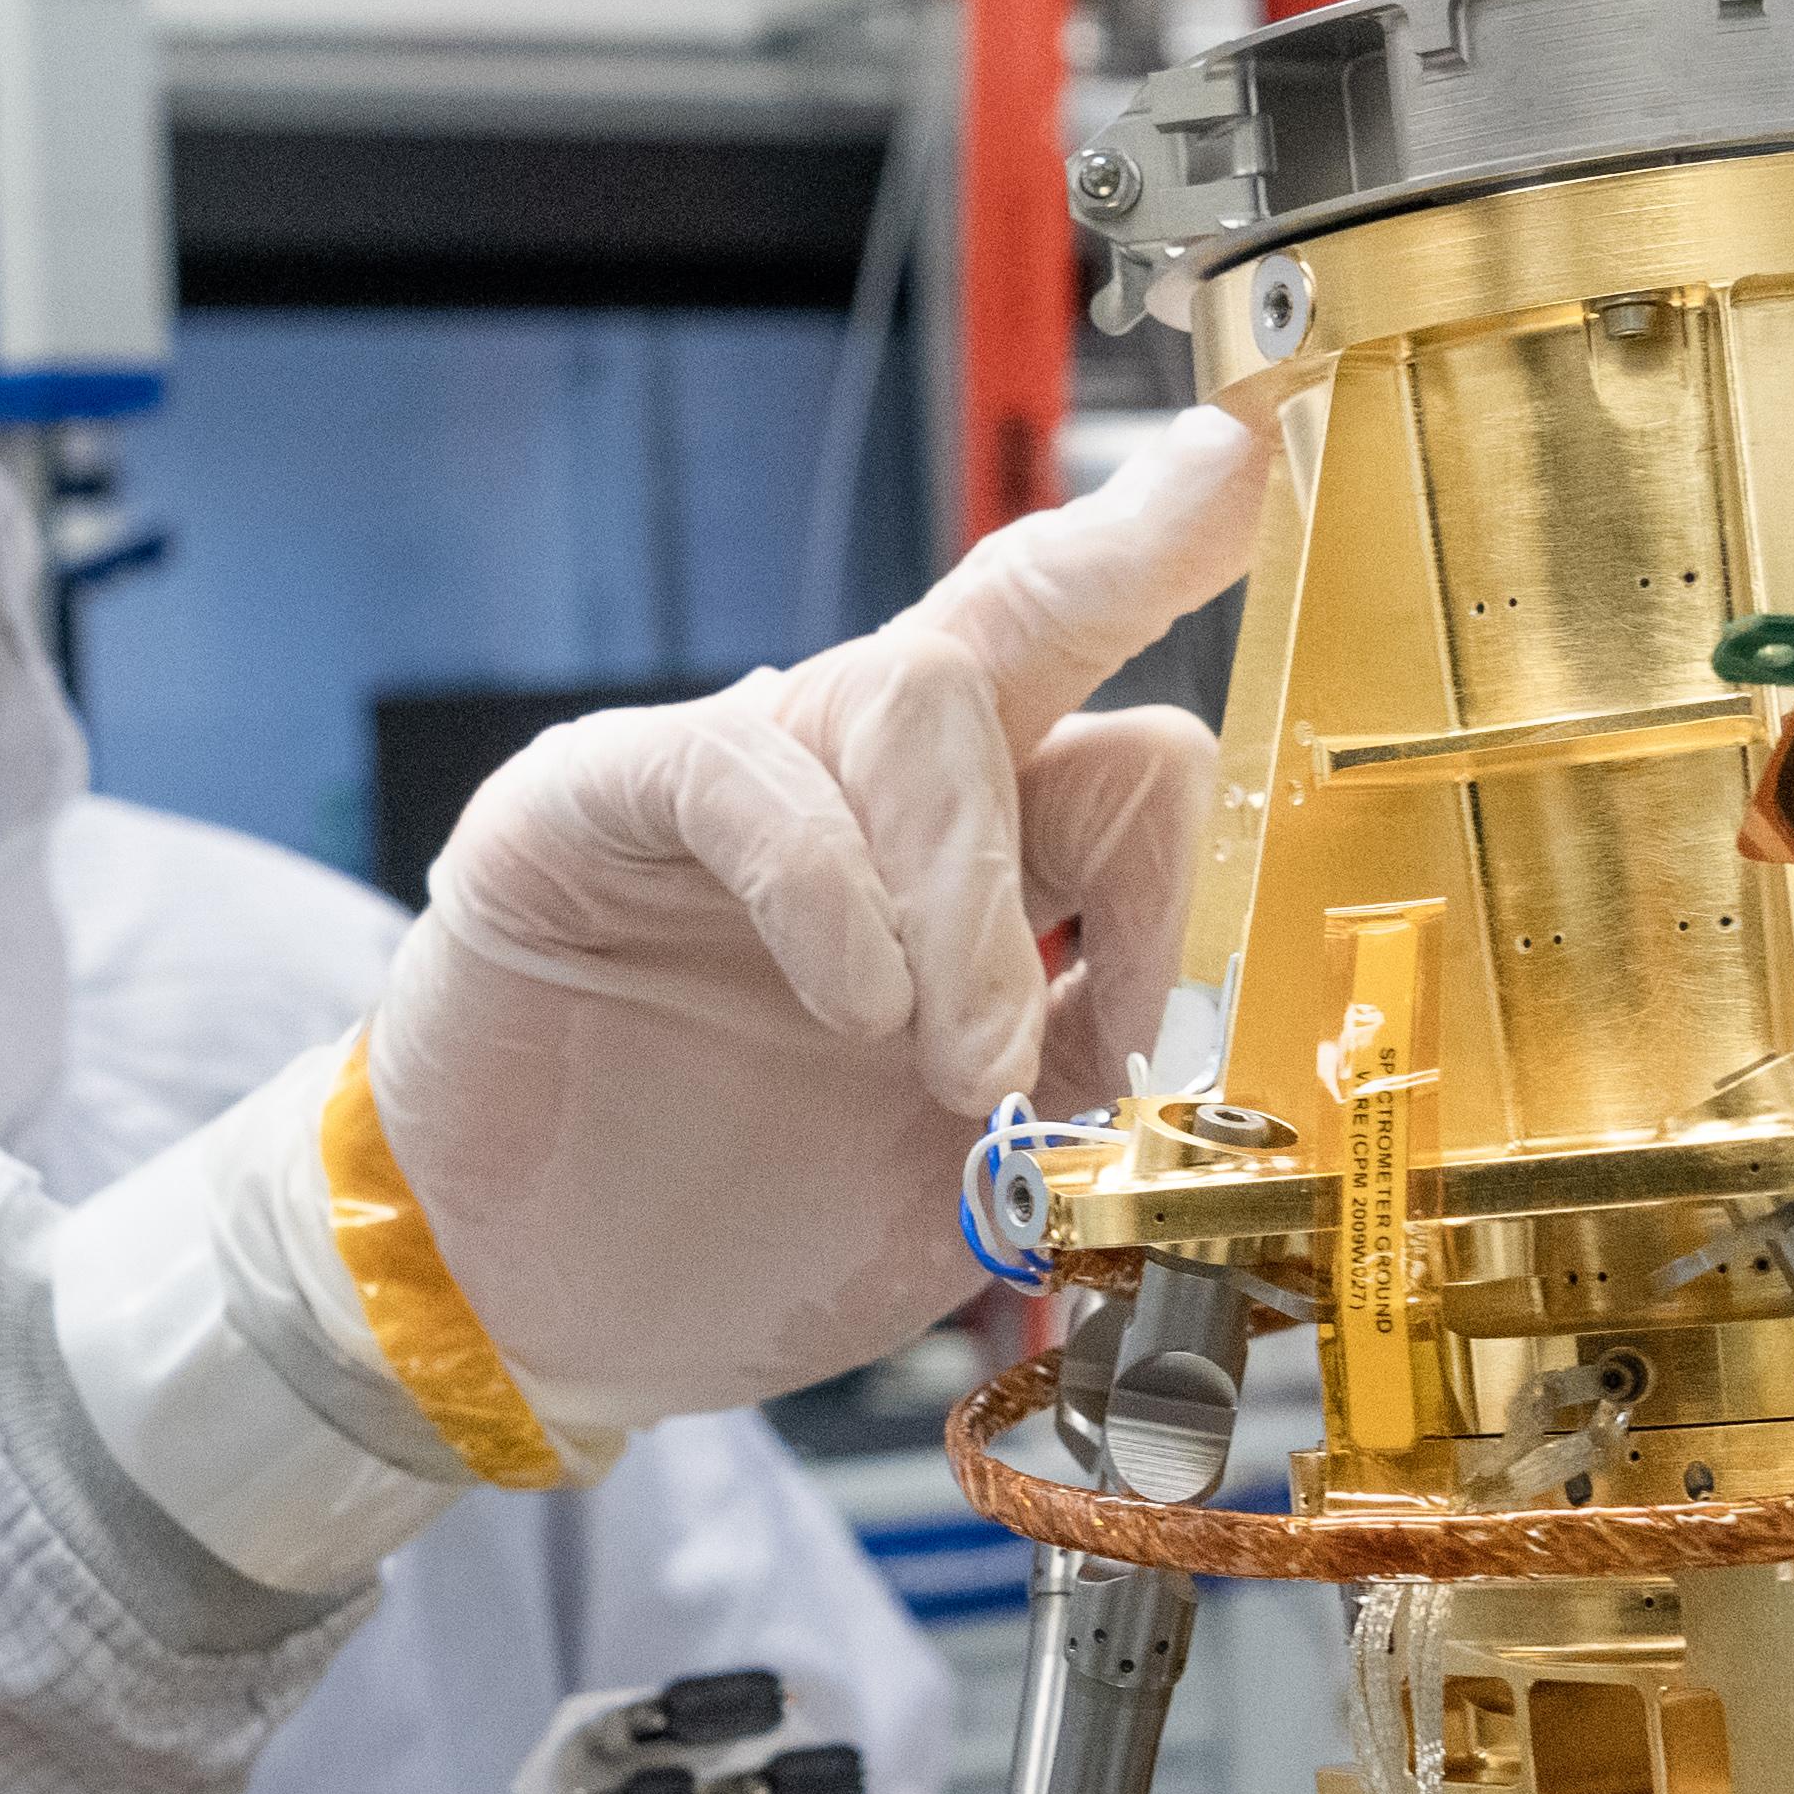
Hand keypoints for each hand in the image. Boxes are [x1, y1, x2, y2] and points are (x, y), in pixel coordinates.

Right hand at [366, 413, 1264, 1425]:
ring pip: (912, 697)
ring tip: (955, 1063)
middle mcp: (871, 789)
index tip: (1256, 488)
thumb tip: (1182, 1041)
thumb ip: (1076, 1095)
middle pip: (1025, 618)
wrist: (537, 1306)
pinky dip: (827, 887)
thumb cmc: (744, 1230)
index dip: (1186, 660)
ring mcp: (738, 780)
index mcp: (982, 867)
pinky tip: (853, 1000)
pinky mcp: (594, 805)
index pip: (1108, 720)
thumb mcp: (970, 1185)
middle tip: (1105, 903)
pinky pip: (737, 776)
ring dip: (970, 897)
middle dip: (1120, 643)